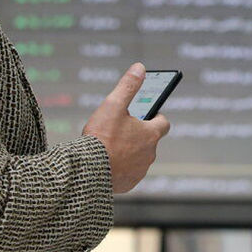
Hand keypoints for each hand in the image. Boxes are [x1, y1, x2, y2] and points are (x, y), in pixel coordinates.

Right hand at [82, 63, 170, 193]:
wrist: (87, 172)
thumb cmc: (101, 137)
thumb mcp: (113, 105)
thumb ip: (128, 86)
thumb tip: (140, 68)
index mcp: (150, 134)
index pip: (164, 123)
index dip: (157, 117)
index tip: (149, 114)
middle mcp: (150, 154)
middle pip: (150, 141)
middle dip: (139, 134)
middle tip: (122, 129)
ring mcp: (140, 170)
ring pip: (140, 158)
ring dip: (131, 152)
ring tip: (113, 146)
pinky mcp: (129, 183)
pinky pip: (129, 173)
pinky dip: (123, 168)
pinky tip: (109, 163)